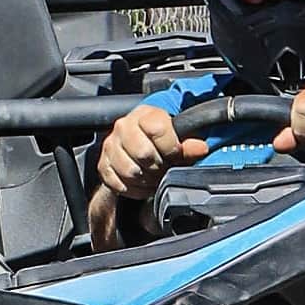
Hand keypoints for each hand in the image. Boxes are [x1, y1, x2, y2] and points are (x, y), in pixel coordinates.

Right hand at [87, 105, 207, 251]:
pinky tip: (144, 183)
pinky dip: (135, 189)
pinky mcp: (103, 165)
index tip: (176, 154)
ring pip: (130, 171)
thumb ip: (190, 144)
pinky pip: (119, 184)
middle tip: (165, 167)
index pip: (157, 129)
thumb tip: (200, 148)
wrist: (139, 151)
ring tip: (154, 175)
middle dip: (158, 166)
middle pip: (143, 153)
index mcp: (145, 114)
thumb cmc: (160, 143)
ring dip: (147, 179)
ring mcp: (111, 146)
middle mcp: (124, 126)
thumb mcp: (179, 139)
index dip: (171, 147)